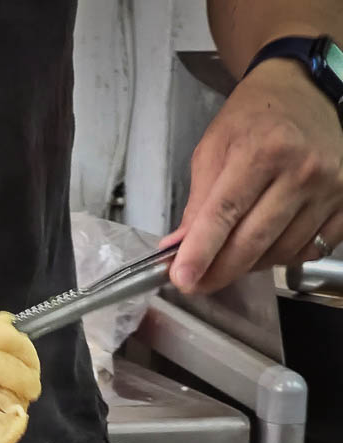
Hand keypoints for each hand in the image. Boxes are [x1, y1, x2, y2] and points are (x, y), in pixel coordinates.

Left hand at [165, 59, 342, 294]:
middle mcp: (303, 170)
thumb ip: (197, 202)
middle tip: (195, 284)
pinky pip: (311, 249)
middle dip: (219, 271)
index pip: (225, 213)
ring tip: (227, 258)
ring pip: (282, 251)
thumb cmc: (251, 119)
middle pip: (255, 240)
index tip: (182, 279)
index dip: (201, 251)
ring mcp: (330, 188)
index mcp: (264, 151)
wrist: (303, 94)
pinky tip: (264, 247)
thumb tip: (178, 249)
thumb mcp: (212, 149)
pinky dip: (282, 257)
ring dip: (249, 265)